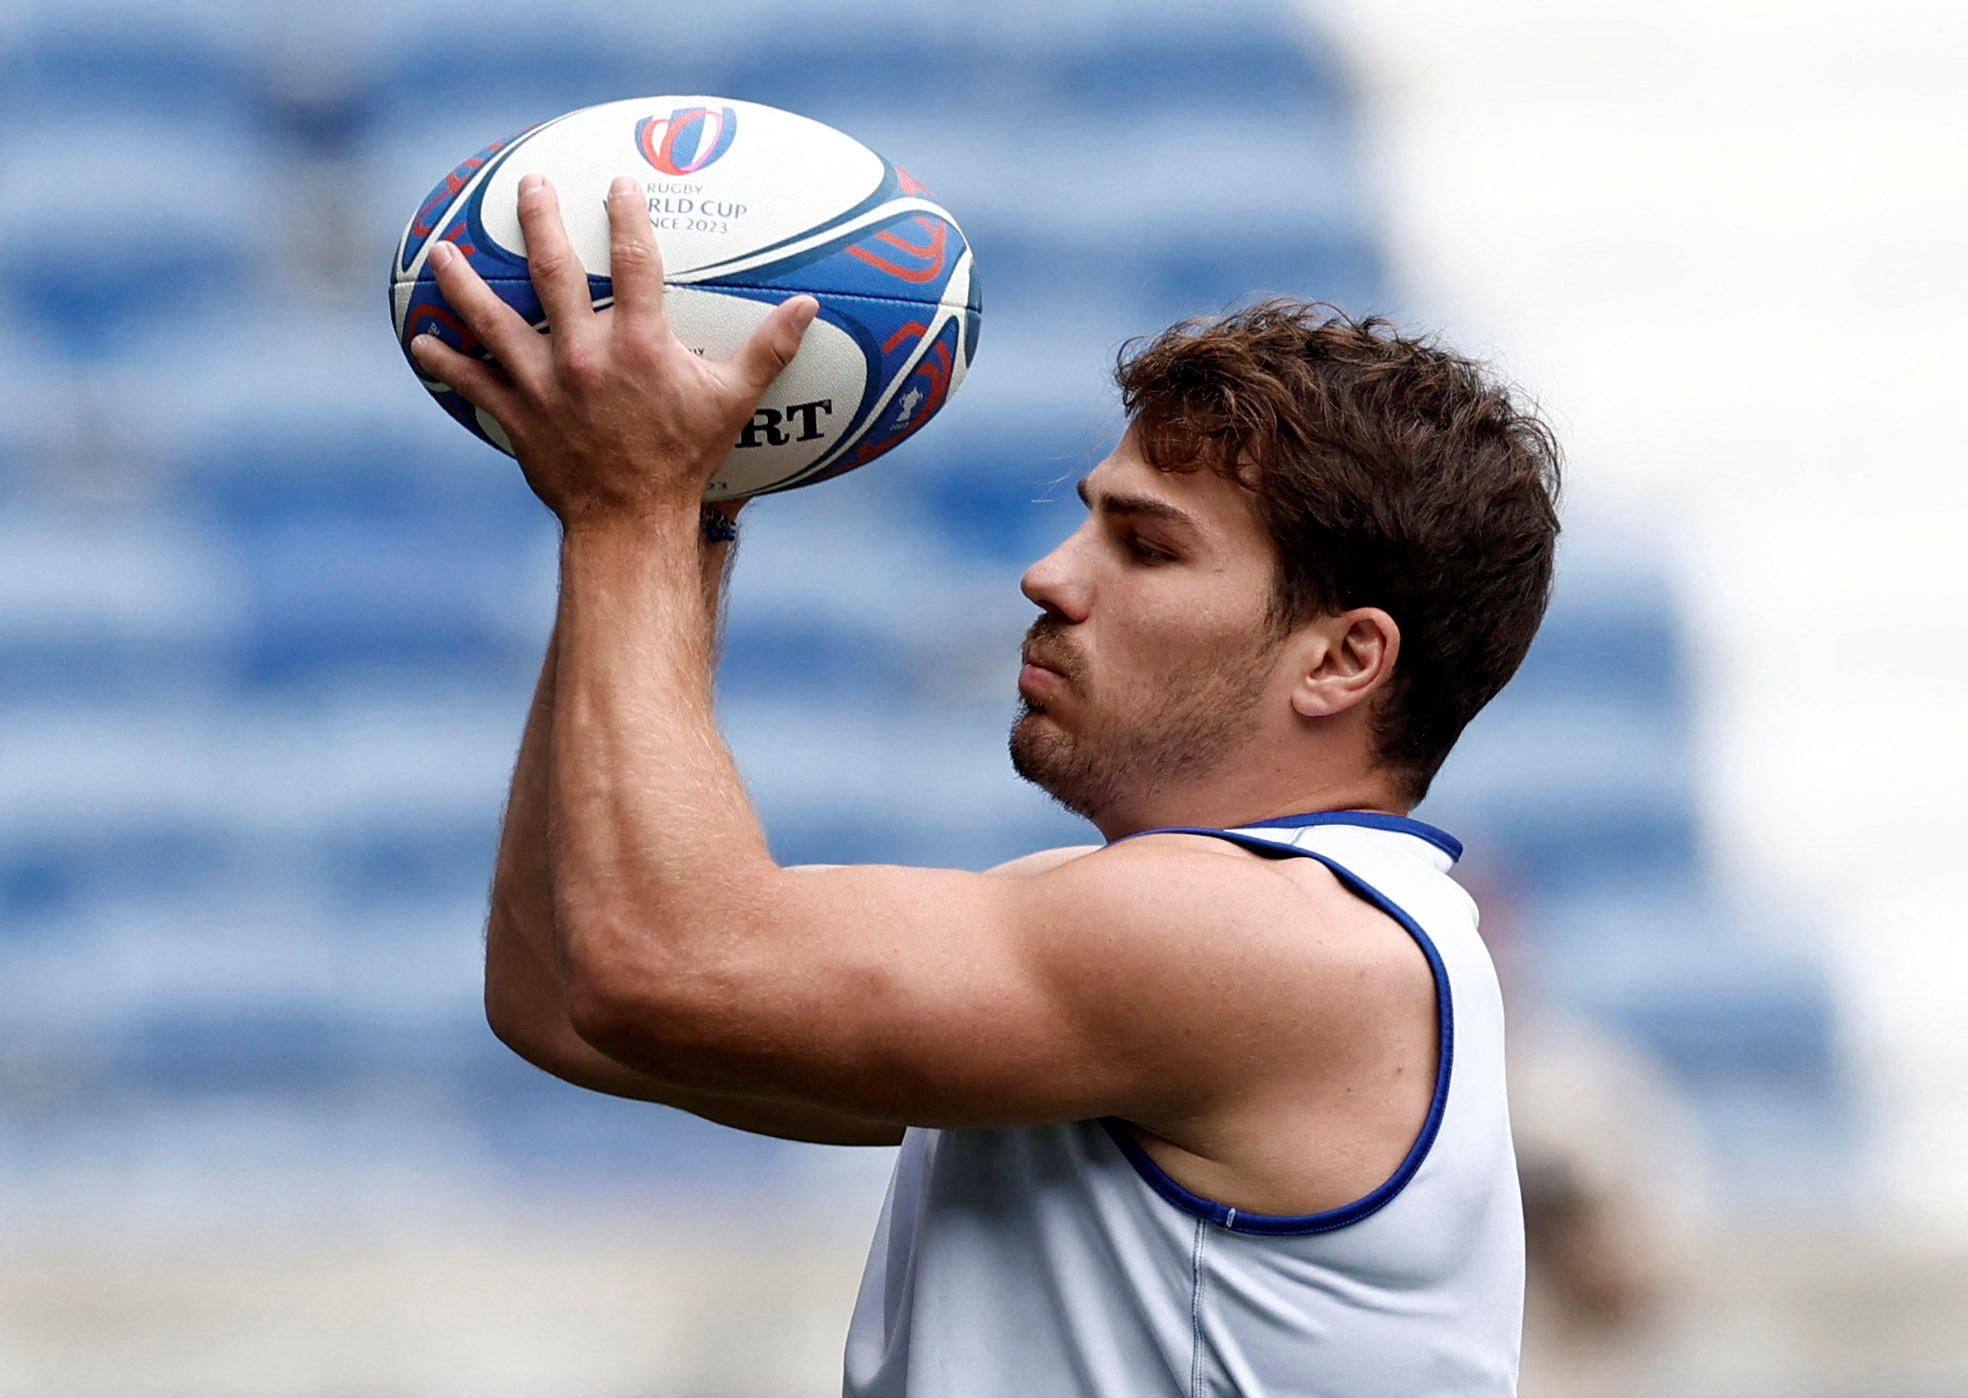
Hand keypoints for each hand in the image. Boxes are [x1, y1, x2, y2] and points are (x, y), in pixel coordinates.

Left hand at [411, 172, 817, 528]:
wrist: (630, 521)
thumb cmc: (684, 460)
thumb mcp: (731, 402)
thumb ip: (768, 350)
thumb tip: (809, 309)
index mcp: (638, 344)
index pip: (634, 262)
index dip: (626, 216)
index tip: (617, 183)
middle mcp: (583, 354)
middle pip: (552, 270)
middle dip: (538, 220)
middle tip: (528, 185)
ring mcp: (543, 383)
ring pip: (492, 319)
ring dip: (464, 282)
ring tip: (445, 253)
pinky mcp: (515, 415)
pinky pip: (471, 382)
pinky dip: (444, 362)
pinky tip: (420, 340)